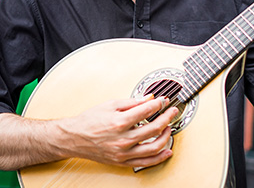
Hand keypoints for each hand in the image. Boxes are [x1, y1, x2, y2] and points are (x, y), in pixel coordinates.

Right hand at [59, 95, 178, 167]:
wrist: (74, 138)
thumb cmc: (89, 121)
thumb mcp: (110, 105)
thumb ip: (132, 102)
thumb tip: (149, 99)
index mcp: (119, 122)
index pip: (147, 111)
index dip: (159, 104)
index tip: (164, 101)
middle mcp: (122, 139)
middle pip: (154, 129)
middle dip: (167, 118)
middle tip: (172, 112)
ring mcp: (123, 153)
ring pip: (154, 147)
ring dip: (167, 136)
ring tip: (169, 128)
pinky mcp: (123, 162)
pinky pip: (146, 162)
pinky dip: (159, 157)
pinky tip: (167, 150)